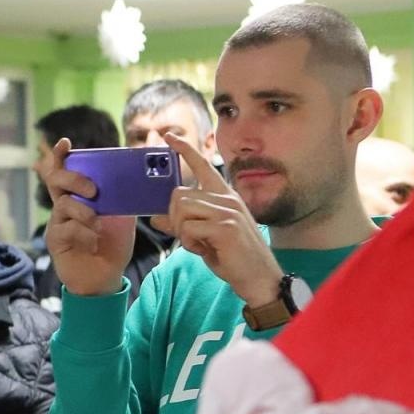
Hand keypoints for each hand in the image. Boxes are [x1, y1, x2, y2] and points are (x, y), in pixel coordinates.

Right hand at [34, 138, 136, 296]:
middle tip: (94, 191)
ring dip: (84, 212)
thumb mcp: (123, 216)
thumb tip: (136, 176)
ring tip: (98, 225)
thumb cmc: (112, 244)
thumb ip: (122, 197)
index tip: (65, 143)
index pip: (65, 170)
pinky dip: (83, 234)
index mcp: (79, 196)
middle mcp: (64, 206)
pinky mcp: (55, 240)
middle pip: (56, 180)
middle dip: (75, 179)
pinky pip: (65, 228)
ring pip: (63, 204)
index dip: (61, 155)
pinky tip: (93, 243)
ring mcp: (58, 222)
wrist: (105, 276)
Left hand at [151, 134, 284, 306]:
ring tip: (201, 244)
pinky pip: (187, 228)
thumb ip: (183, 224)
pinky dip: (189, 243)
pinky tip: (207, 250)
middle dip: (174, 219)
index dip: (184, 149)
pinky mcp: (224, 226)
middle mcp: (227, 198)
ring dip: (182, 232)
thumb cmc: (232, 256)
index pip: (202, 166)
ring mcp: (227, 210)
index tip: (168, 136)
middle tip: (189, 236)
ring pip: (181, 210)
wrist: (258, 277)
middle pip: (179, 195)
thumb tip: (156, 218)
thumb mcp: (204, 237)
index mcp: (224, 196)